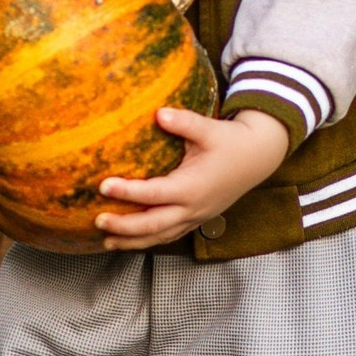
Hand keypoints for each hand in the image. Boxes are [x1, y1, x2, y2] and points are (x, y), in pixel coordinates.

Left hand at [95, 107, 288, 249]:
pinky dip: (148, 240)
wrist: (257, 158)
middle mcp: (193, 207)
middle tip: (98, 221)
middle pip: (154, 225)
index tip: (103, 185)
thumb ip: (184, 122)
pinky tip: (130, 241)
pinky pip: (169, 235)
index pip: (154, 193)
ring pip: (161, 236)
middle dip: (124, 227)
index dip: (128, 192)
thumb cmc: (231, 142)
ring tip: (107, 242)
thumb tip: (159, 113)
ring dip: (133, 241)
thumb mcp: (209, 129)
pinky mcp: (197, 219)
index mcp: (193, 186)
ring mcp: (196, 217)